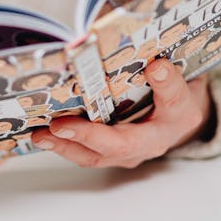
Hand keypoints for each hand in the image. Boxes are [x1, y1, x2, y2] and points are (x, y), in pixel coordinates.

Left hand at [31, 58, 212, 168]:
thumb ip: (169, 73)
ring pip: (96, 155)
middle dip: (88, 136)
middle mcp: (153, 141)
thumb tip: (156, 65)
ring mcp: (130, 152)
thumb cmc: (175, 93)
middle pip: (121, 144)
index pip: (174, 100)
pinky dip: (63, 144)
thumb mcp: (181, 77)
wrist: (177, 118)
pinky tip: (43, 134)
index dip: (166, 85)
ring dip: (66, 145)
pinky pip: (86, 152)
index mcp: (178, 116)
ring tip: (40, 134)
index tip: (156, 68)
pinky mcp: (111, 152)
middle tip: (59, 125)